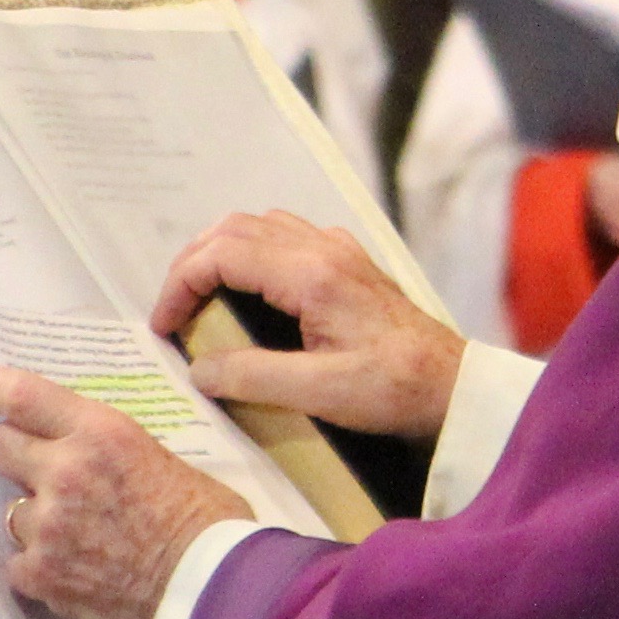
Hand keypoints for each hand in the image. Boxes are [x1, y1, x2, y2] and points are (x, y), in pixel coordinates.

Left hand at [0, 368, 249, 618]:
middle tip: (40, 471)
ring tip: (74, 537)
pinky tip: (71, 573)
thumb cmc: (210, 522)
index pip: (24, 396)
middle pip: (2, 448)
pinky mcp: (41, 576)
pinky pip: (18, 564)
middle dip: (16, 456)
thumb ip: (114, 453)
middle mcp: (64, 471)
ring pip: (11, 512)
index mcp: (101, 432)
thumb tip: (95, 459)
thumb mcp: (163, 460)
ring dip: (35, 520)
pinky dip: (38, 568)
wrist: (213, 592)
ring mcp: (46, 526)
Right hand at [153, 214, 466, 438]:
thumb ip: (254, 376)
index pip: (222, 253)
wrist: (454, 385)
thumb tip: (199, 369)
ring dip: (219, 253)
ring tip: (199, 298)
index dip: (180, 285)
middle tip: (172, 310)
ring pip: (259, 226)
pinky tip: (246, 292)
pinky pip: (285, 237)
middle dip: (191, 263)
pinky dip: (250, 254)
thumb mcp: (321, 392)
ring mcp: (338, 250)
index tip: (164, 327)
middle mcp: (323, 248)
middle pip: (234, 228)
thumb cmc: (396, 389)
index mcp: (312, 273)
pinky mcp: (348, 264)